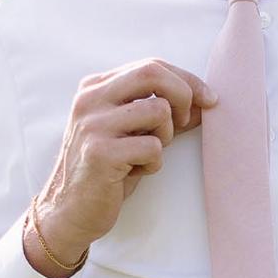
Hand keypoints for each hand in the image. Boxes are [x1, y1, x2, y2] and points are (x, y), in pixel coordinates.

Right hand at [24, 59, 215, 275]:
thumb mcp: (132, 134)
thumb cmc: (107, 171)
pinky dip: (154, 163)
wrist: (69, 210)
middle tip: (185, 121)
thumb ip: (163, 115)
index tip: (209, 99)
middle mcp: (90, 100)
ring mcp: (92, 125)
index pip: (150, 66)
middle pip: (152, 73)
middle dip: (183, 94)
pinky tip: (134, 173)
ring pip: (158, 111)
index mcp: (96, 88)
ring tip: (147, 154)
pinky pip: (152, 147)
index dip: (186, 80)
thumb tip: (205, 102)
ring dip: (165, 136)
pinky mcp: (100, 153)